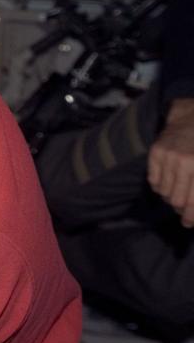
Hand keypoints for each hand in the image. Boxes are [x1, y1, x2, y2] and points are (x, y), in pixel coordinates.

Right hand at [149, 98, 193, 226]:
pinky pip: (153, 180)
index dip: (190, 216)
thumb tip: (192, 212)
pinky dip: (159, 185)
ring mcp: (168, 157)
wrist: (193, 119)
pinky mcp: (156, 152)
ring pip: (163, 191)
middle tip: (182, 209)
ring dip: (170, 195)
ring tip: (176, 192)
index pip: (193, 200)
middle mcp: (185, 162)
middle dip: (180, 207)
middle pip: (176, 199)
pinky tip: (168, 181)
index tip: (187, 223)